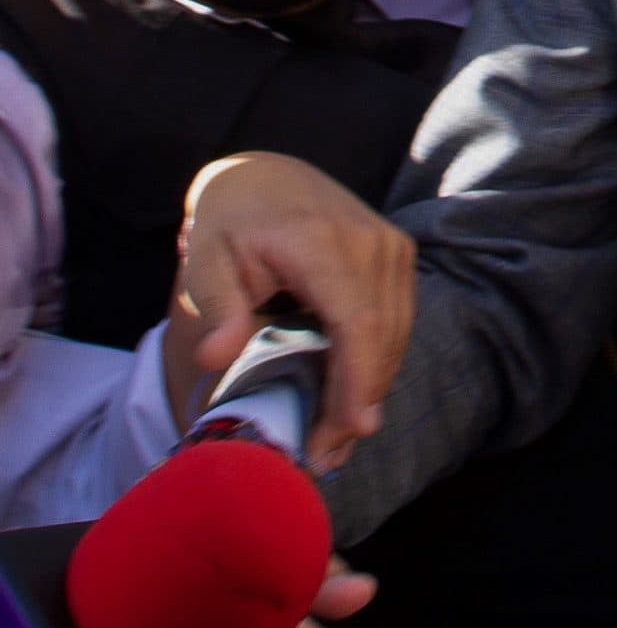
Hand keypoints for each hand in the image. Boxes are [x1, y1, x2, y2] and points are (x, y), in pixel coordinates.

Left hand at [177, 153, 415, 472]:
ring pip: (397, 333)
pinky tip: (353, 395)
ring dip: (372, 387)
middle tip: (327, 453)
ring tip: (338, 436)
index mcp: (322, 242)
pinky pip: (398, 320)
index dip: (358, 379)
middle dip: (360, 399)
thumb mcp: (206, 258)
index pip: (356, 322)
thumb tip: (215, 358)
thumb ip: (215, 307)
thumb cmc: (229, 221)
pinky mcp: (399, 255)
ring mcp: (392, 247)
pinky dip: (378, 361)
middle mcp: (371, 242)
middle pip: (382, 336)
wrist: (266, 174)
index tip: (351, 429)